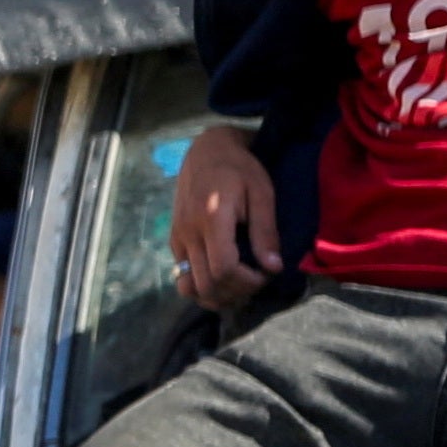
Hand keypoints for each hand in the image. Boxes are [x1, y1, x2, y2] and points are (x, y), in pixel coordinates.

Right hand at [169, 125, 282, 311]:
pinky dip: (201, 285)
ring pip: (188, 285)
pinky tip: (222, 279)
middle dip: (234, 293)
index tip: (265, 274)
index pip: (223, 269)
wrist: (207, 150)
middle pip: (206, 283)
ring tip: (237, 287)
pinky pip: (182, 275)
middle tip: (255, 281)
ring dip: (214, 295)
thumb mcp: (262, 193)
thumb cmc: (240, 169)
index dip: (246, 282)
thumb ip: (266, 231)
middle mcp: (189, 232)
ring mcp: (178, 237)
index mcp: (213, 219)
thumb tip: (272, 268)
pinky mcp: (175, 239)